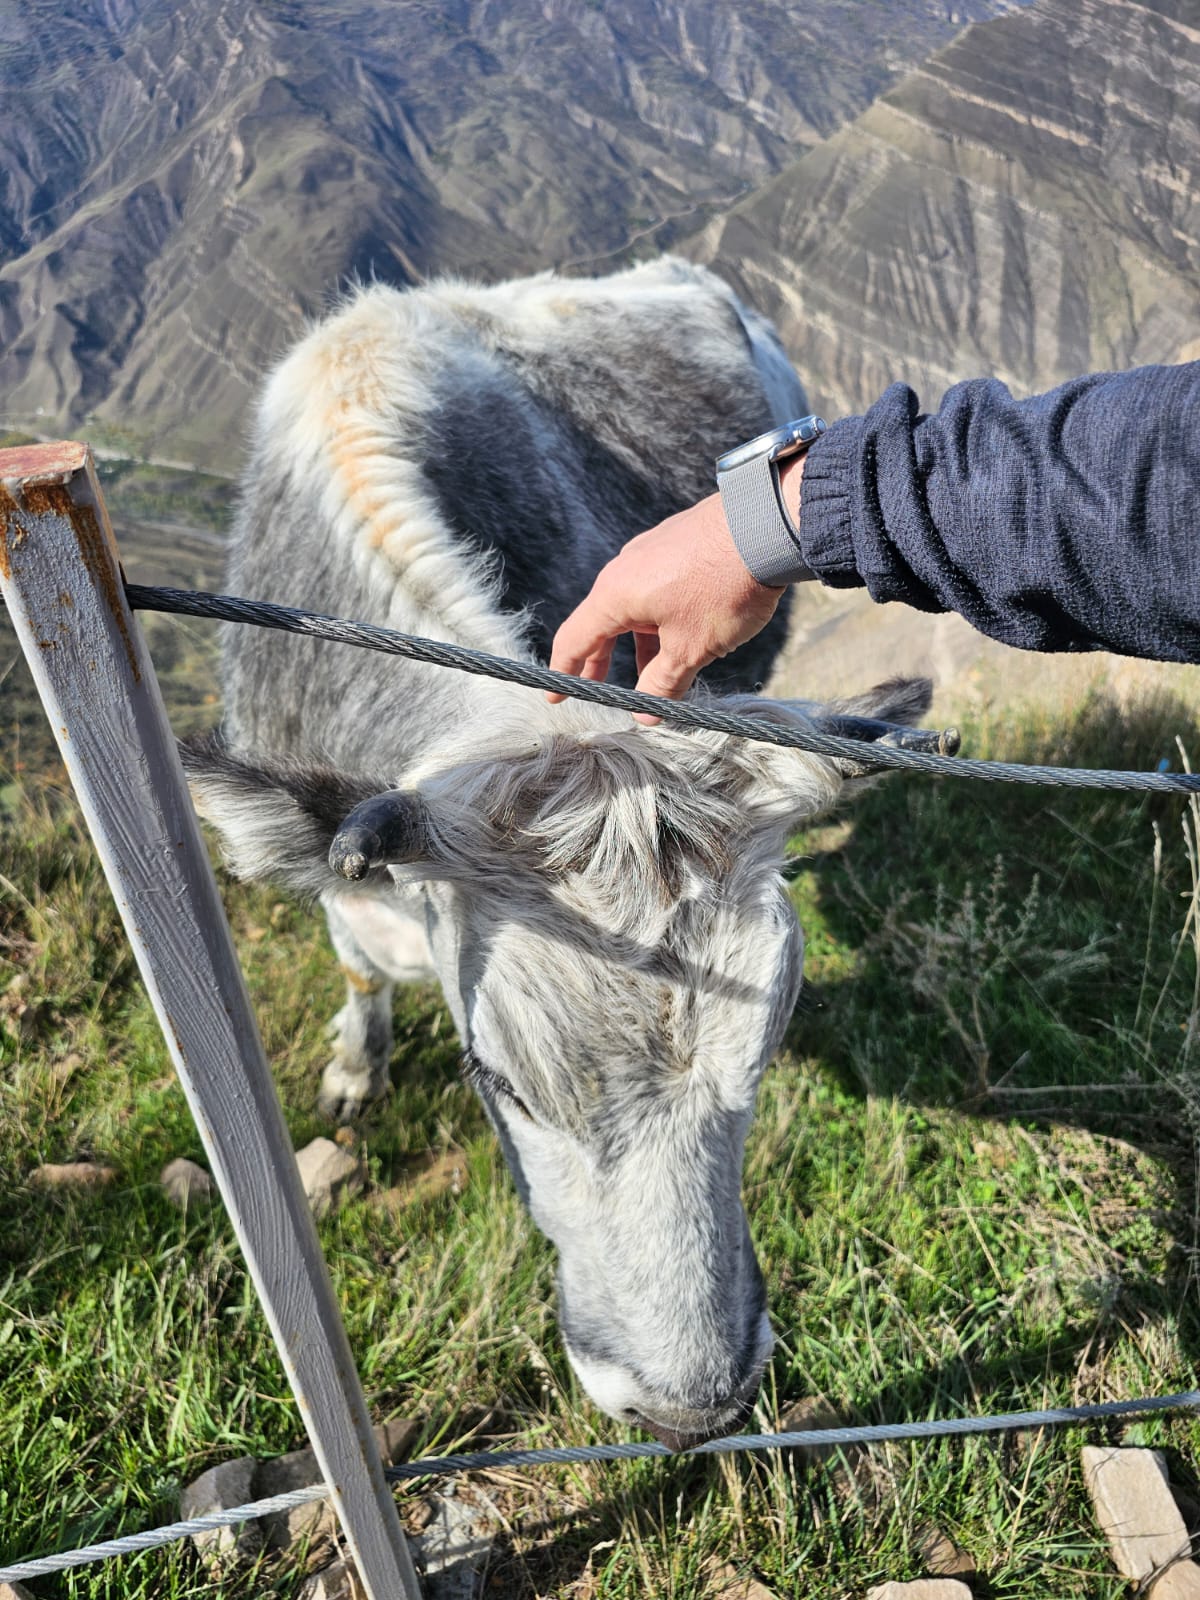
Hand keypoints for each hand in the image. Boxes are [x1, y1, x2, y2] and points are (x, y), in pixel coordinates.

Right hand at [548, 458, 805, 723]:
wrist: (766, 524)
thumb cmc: (722, 588)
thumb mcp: (691, 649)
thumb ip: (663, 685)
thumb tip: (645, 713)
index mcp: (615, 595)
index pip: (575, 639)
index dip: (564, 673)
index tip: (555, 698)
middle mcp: (624, 570)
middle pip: (604, 623)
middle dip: (603, 662)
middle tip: (601, 691)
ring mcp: (651, 553)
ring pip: (636, 609)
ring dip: (642, 645)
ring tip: (659, 675)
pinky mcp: (677, 544)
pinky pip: (657, 590)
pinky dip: (661, 620)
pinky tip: (686, 636)